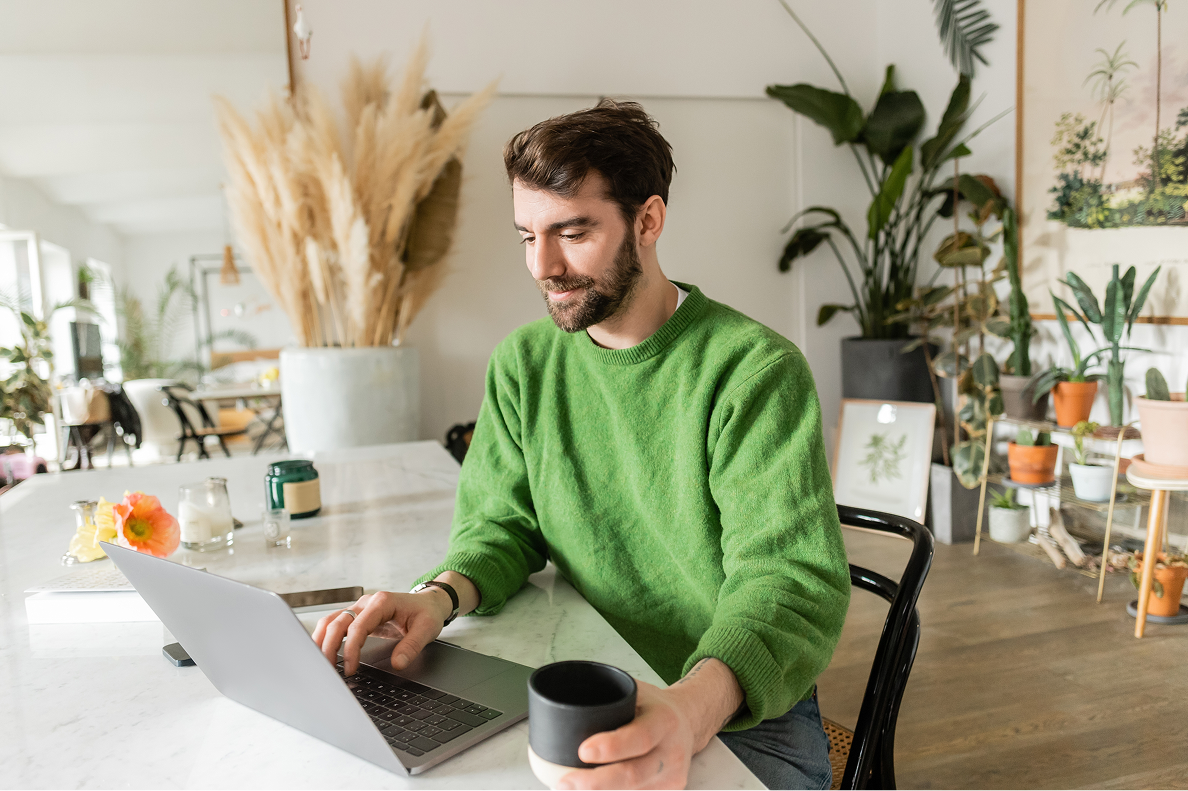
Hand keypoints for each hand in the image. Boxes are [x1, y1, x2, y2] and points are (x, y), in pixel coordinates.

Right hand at [312, 588, 451, 675]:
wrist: (429, 603)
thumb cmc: (427, 613)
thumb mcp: (427, 629)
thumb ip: (412, 646)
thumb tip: (397, 664)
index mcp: (383, 602)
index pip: (358, 626)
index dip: (351, 648)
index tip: (350, 668)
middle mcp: (367, 603)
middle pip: (338, 622)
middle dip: (328, 646)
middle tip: (327, 670)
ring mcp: (360, 608)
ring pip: (331, 621)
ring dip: (322, 641)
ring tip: (319, 663)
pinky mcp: (358, 616)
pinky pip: (336, 624)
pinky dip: (326, 637)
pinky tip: (323, 652)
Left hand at [557, 681, 696, 790]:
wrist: (688, 722)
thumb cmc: (653, 707)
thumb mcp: (635, 692)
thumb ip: (607, 703)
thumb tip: (559, 709)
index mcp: (664, 720)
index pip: (640, 737)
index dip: (612, 747)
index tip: (583, 751)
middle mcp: (673, 752)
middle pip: (634, 775)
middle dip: (595, 783)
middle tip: (564, 782)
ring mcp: (672, 777)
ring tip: (570, 790)